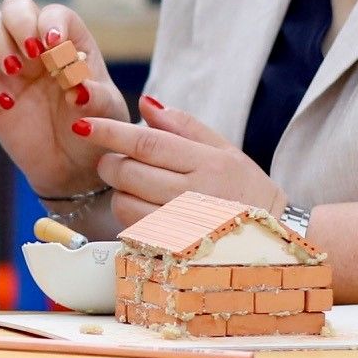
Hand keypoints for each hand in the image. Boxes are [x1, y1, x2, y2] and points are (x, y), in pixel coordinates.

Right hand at [0, 0, 128, 200]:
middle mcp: (37, 47)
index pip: (54, 13)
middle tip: (33, 55)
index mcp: (70, 42)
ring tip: (17, 70)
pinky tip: (8, 104)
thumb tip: (78, 88)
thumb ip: (98, 98)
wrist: (74, 169)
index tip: (55, 47)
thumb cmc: (97, 131)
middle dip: (19, 21)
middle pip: (15, 5)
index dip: (50, 22)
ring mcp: (10, 66)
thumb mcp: (108, 115)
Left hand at [74, 94, 281, 230]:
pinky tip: (148, 212)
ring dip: (120, 192)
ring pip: (124, 204)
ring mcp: (182, 229)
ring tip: (139, 189)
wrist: (274, 241)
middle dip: (111, 162)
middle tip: (116, 160)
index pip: (146, 143)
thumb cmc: (248, 192)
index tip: (83, 125)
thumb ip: (184, 125)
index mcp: (207, 164)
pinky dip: (130, 218)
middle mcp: (194, 196)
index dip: (109, 132)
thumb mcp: (226, 151)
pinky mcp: (173, 253)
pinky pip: (133, 231)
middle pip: (128, 173)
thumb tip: (145, 103)